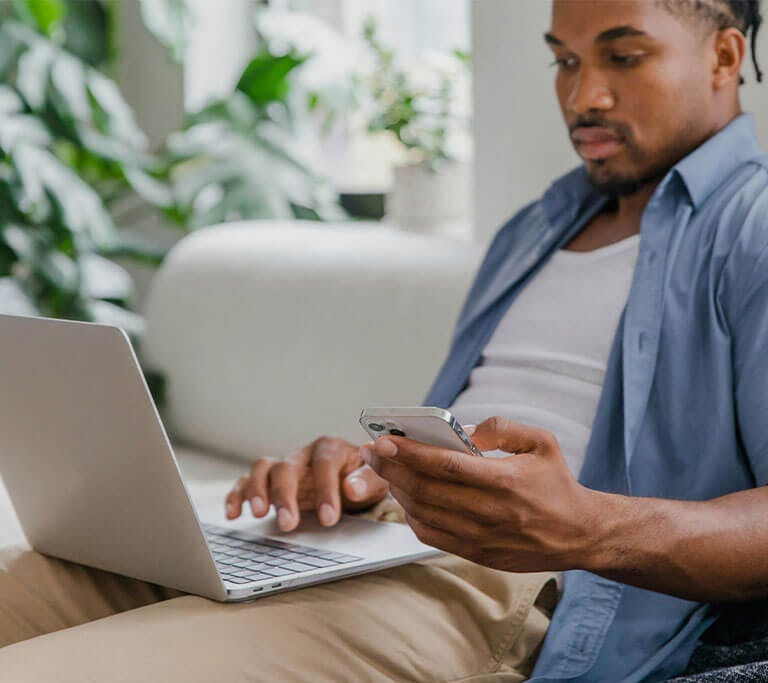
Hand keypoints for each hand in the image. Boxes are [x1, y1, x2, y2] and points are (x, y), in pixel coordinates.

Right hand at [225, 436, 388, 531]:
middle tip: (289, 524)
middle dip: (286, 495)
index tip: (329, 518)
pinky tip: (234, 514)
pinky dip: (238, 495)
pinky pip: (247, 482)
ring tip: (258, 514)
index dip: (325, 490)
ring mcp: (285, 466)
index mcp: (331, 447)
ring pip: (263, 469)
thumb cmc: (364, 479)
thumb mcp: (377, 480)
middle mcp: (304, 454)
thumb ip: (368, 481)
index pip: (325, 463)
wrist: (354, 481)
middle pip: (288, 466)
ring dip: (257, 490)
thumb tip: (352, 488)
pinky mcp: (270, 481)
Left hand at [361, 416, 601, 571]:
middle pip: (425, 489)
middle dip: (390, 468)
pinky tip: (406, 498)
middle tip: (371, 451)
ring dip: (396, 490)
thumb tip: (463, 431)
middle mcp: (490, 511)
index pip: (445, 465)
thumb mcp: (541, 442)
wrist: (580, 534)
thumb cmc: (557, 484)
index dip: (410, 453)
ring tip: (385, 470)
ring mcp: (481, 536)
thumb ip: (501, 428)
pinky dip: (411, 516)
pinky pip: (431, 535)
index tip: (384, 440)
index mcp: (505, 480)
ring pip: (423, 513)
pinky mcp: (476, 553)